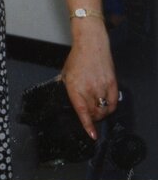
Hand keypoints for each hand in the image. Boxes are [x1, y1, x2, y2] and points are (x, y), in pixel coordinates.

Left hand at [60, 22, 117, 138]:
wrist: (91, 45)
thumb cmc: (77, 58)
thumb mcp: (65, 74)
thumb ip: (67, 88)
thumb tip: (69, 100)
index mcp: (74, 87)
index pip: (81, 111)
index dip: (87, 125)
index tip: (92, 134)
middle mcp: (88, 88)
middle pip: (94, 113)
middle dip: (92, 118)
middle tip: (90, 116)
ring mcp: (102, 86)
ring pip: (104, 110)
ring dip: (101, 113)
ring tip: (97, 110)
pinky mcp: (112, 83)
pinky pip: (113, 103)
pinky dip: (110, 107)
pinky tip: (106, 106)